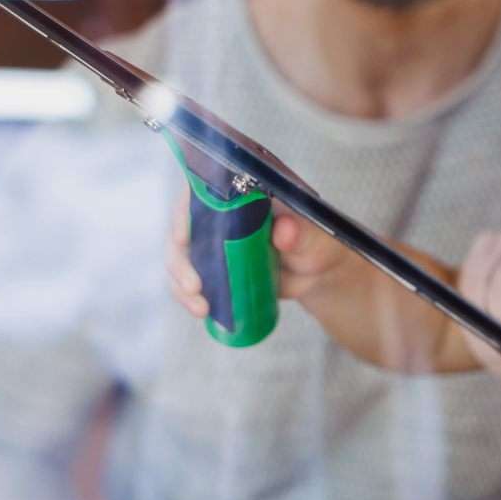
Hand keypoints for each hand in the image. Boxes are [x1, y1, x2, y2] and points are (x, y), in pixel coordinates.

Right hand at [167, 195, 364, 319]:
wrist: (320, 275)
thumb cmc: (320, 245)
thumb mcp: (317, 237)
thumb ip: (303, 232)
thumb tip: (284, 230)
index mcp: (245, 191)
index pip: (204, 189)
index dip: (186, 208)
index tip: (182, 234)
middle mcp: (223, 212)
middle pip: (185, 226)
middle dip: (180, 257)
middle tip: (194, 285)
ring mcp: (216, 241)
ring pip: (182, 255)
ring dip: (181, 281)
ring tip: (200, 307)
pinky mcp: (215, 268)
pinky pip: (191, 279)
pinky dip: (189, 296)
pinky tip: (202, 311)